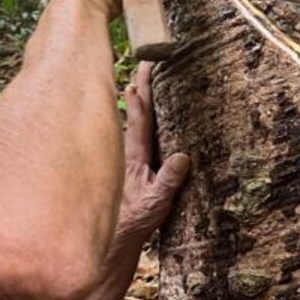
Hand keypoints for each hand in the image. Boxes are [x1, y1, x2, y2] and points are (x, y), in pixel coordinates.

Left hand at [116, 62, 189, 245]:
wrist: (117, 239)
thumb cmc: (135, 221)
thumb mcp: (156, 203)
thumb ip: (168, 181)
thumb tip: (182, 157)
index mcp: (136, 157)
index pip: (140, 122)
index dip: (142, 99)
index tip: (143, 74)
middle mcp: (130, 153)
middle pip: (138, 113)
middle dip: (142, 86)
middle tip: (146, 61)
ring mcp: (130, 158)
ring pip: (135, 122)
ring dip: (139, 98)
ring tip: (140, 76)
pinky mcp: (133, 166)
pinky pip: (138, 134)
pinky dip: (140, 118)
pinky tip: (141, 109)